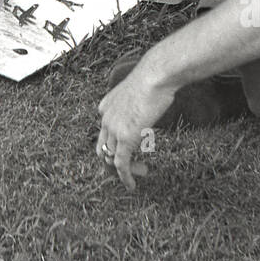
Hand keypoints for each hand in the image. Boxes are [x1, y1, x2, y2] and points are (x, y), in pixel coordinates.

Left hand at [95, 60, 175, 191]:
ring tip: (142, 172)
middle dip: (114, 161)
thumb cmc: (155, 79)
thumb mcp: (140, 92)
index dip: (116, 144)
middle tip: (134, 166)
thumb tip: (153, 102)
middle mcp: (105, 118)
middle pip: (103, 148)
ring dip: (125, 170)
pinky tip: (132, 185)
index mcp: (106, 107)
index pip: (105, 133)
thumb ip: (139, 103)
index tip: (134, 148)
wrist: (156, 75)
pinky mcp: (125, 139)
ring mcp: (113, 129)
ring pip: (111, 159)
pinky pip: (120, 165)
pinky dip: (125, 177)